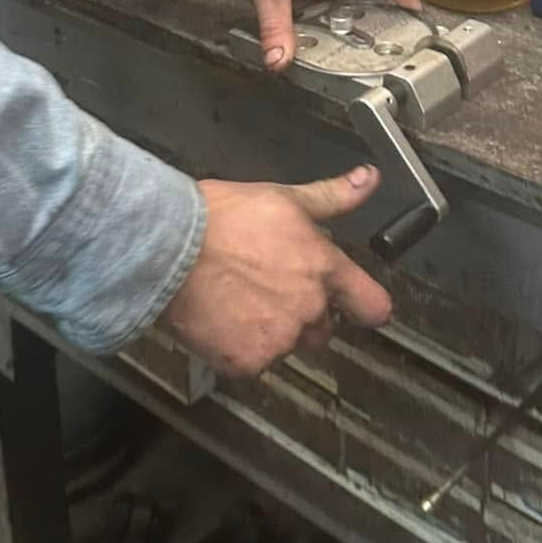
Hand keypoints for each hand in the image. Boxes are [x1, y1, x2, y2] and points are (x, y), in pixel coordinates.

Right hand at [160, 167, 392, 379]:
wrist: (168, 248)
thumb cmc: (222, 218)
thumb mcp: (283, 198)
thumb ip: (333, 196)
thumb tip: (369, 179)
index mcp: (324, 270)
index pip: (373, 306)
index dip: (365, 307)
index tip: (355, 305)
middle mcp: (309, 310)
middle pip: (324, 329)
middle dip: (304, 315)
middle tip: (269, 291)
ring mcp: (279, 340)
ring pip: (288, 346)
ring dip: (273, 332)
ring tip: (239, 302)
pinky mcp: (248, 363)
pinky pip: (253, 363)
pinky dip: (240, 348)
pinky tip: (221, 320)